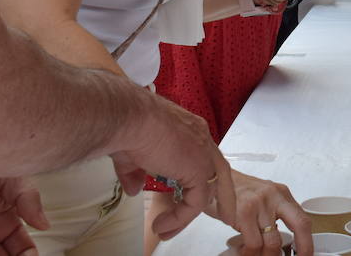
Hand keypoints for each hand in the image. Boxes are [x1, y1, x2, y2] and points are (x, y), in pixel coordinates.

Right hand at [110, 94, 236, 241]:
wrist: (130, 118)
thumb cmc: (127, 128)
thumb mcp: (131, 155)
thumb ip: (135, 173)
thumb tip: (134, 190)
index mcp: (189, 129)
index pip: (201, 155)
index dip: (197, 175)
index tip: (187, 193)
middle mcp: (201, 139)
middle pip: (218, 170)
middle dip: (220, 194)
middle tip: (222, 216)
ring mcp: (203, 154)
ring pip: (209, 188)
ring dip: (191, 213)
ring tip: (170, 230)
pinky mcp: (199, 170)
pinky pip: (195, 202)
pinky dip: (180, 218)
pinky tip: (161, 225)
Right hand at [221, 170, 311, 255]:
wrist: (214, 179)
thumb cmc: (238, 192)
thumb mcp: (263, 200)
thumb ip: (275, 216)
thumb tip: (285, 243)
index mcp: (282, 194)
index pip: (303, 219)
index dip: (308, 242)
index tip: (306, 255)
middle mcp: (274, 196)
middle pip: (300, 225)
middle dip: (301, 247)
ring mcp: (260, 203)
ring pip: (273, 242)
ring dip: (266, 255)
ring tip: (258, 255)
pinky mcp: (244, 212)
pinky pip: (253, 243)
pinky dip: (250, 253)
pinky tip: (245, 251)